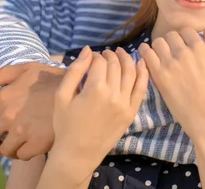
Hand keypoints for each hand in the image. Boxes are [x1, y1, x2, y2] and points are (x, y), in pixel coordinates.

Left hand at [0, 62, 64, 159]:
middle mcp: (8, 116)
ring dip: (9, 149)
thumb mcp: (30, 68)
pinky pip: (22, 156)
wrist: (79, 91)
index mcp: (3, 98)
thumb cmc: (53, 78)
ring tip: (18, 145)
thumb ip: (5, 74)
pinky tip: (32, 146)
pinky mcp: (36, 143)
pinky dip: (25, 153)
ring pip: (5, 150)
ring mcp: (22, 131)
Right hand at [52, 46, 148, 170]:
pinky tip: (141, 63)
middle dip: (110, 56)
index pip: (100, 62)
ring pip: (131, 73)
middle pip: (116, 65)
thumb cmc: (66, 125)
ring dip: (126, 59)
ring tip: (120, 53)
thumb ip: (75, 71)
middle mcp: (113, 94)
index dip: (95, 56)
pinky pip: (141, 88)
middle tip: (105, 54)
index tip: (91, 58)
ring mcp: (125, 104)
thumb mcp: (62, 96)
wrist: (78, 153)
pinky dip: (143, 73)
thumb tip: (87, 50)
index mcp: (95, 89)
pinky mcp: (131, 112)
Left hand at [138, 27, 204, 136]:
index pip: (186, 31)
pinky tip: (147, 55)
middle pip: (170, 35)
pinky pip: (146, 54)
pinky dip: (145, 51)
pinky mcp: (158, 75)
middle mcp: (183, 53)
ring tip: (160, 54)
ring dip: (159, 46)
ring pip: (157, 42)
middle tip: (172, 51)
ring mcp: (169, 64)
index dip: (185, 36)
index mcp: (200, 49)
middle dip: (172, 41)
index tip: (184, 44)